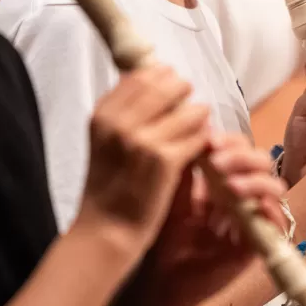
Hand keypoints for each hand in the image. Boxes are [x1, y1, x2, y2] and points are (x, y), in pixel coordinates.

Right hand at [75, 64, 211, 257]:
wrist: (105, 229)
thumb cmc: (107, 186)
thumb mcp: (103, 141)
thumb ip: (123, 112)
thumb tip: (154, 79)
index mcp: (102, 116)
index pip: (140, 77)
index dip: (161, 76)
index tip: (170, 83)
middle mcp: (120, 124)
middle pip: (167, 86)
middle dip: (183, 92)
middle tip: (188, 103)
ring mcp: (144, 142)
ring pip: (190, 111)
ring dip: (199, 118)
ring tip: (196, 128)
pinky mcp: (166, 161)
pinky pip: (199, 137)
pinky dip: (203, 140)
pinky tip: (199, 149)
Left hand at [118, 132, 286, 305]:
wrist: (162, 282)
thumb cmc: (165, 239)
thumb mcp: (171, 194)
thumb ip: (185, 163)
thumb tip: (196, 125)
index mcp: (222, 180)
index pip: (238, 148)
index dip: (228, 140)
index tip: (208, 139)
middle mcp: (242, 195)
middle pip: (260, 161)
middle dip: (241, 156)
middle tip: (217, 160)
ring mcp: (254, 218)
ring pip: (274, 186)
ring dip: (255, 180)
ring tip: (230, 185)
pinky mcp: (261, 242)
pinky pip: (278, 220)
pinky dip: (264, 209)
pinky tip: (239, 208)